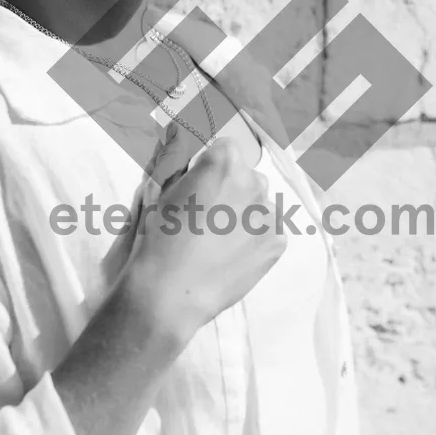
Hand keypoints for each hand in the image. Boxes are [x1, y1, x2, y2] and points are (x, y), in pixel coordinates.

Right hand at [122, 125, 284, 337]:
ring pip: (260, 205)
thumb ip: (181, 163)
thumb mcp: (161, 190)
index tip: (201, 186)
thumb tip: (185, 141)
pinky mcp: (277, 243)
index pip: (226, 149)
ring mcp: (269, 214)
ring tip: (220, 241)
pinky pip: (270, 231)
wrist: (170, 293)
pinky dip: (256, 240)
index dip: (211, 167)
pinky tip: (233, 256)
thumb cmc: (158, 239)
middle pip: (247, 176)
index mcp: (224, 162)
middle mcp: (253, 182)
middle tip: (208, 217)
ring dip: (245, 214)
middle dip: (232, 189)